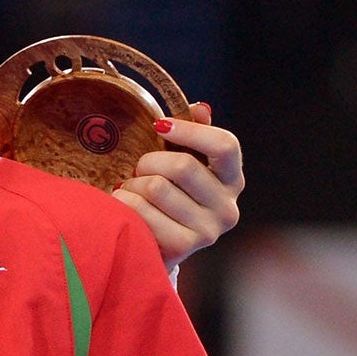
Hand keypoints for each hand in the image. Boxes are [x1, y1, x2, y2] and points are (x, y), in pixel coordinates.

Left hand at [114, 102, 243, 268]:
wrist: (154, 248)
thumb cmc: (168, 197)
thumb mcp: (184, 165)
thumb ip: (194, 136)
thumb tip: (200, 107)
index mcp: (232, 180)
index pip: (225, 145)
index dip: (190, 131)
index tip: (159, 126)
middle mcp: (228, 208)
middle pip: (182, 166)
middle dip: (148, 163)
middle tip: (137, 171)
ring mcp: (208, 231)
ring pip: (156, 188)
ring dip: (131, 186)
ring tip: (130, 192)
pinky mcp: (183, 246)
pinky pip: (140, 211)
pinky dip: (123, 204)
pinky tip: (124, 209)